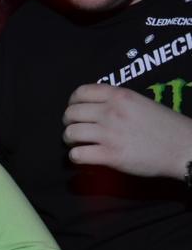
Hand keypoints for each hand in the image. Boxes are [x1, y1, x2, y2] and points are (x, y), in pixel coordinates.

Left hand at [63, 83, 191, 178]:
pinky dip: (76, 157)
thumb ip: (117, 102)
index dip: (72, 102)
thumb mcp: (141, 103)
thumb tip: (94, 107)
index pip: (80, 92)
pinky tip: (84, 157)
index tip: (75, 110)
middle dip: (68, 123)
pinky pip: (77, 155)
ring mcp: (110, 133)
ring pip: (70, 133)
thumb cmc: (166, 126)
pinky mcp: (111, 155)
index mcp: (120, 96)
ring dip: (69, 140)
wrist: (184, 147)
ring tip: (77, 144)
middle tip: (75, 130)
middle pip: (71, 113)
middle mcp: (112, 112)